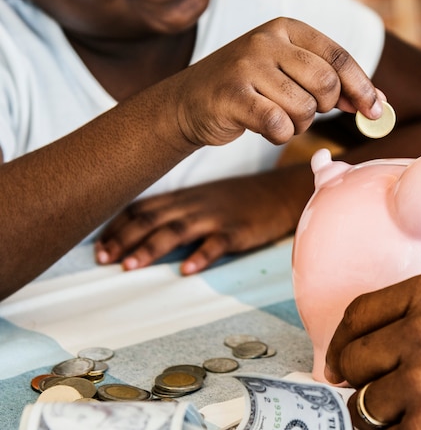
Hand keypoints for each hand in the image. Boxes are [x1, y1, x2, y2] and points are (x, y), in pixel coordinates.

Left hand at [95, 169, 304, 274]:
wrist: (281, 193)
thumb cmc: (239, 200)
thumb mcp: (203, 199)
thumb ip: (175, 211)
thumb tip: (140, 231)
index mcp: (184, 197)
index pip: (142, 208)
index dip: (117, 227)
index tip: (98, 247)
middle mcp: (195, 204)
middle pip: (153, 219)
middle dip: (124, 238)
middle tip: (103, 259)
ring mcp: (217, 216)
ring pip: (178, 229)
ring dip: (152, 248)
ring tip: (131, 266)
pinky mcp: (239, 230)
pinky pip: (218, 242)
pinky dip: (201, 256)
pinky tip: (187, 270)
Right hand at [164, 17, 383, 147]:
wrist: (190, 102)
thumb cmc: (252, 90)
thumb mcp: (291, 74)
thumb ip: (333, 84)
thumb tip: (379, 103)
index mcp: (286, 28)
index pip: (338, 56)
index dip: (362, 87)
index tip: (377, 110)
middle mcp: (266, 40)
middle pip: (325, 82)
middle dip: (325, 107)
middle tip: (306, 111)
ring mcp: (246, 66)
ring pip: (304, 108)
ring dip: (299, 125)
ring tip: (278, 117)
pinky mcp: (232, 95)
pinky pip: (278, 125)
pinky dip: (279, 135)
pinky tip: (265, 128)